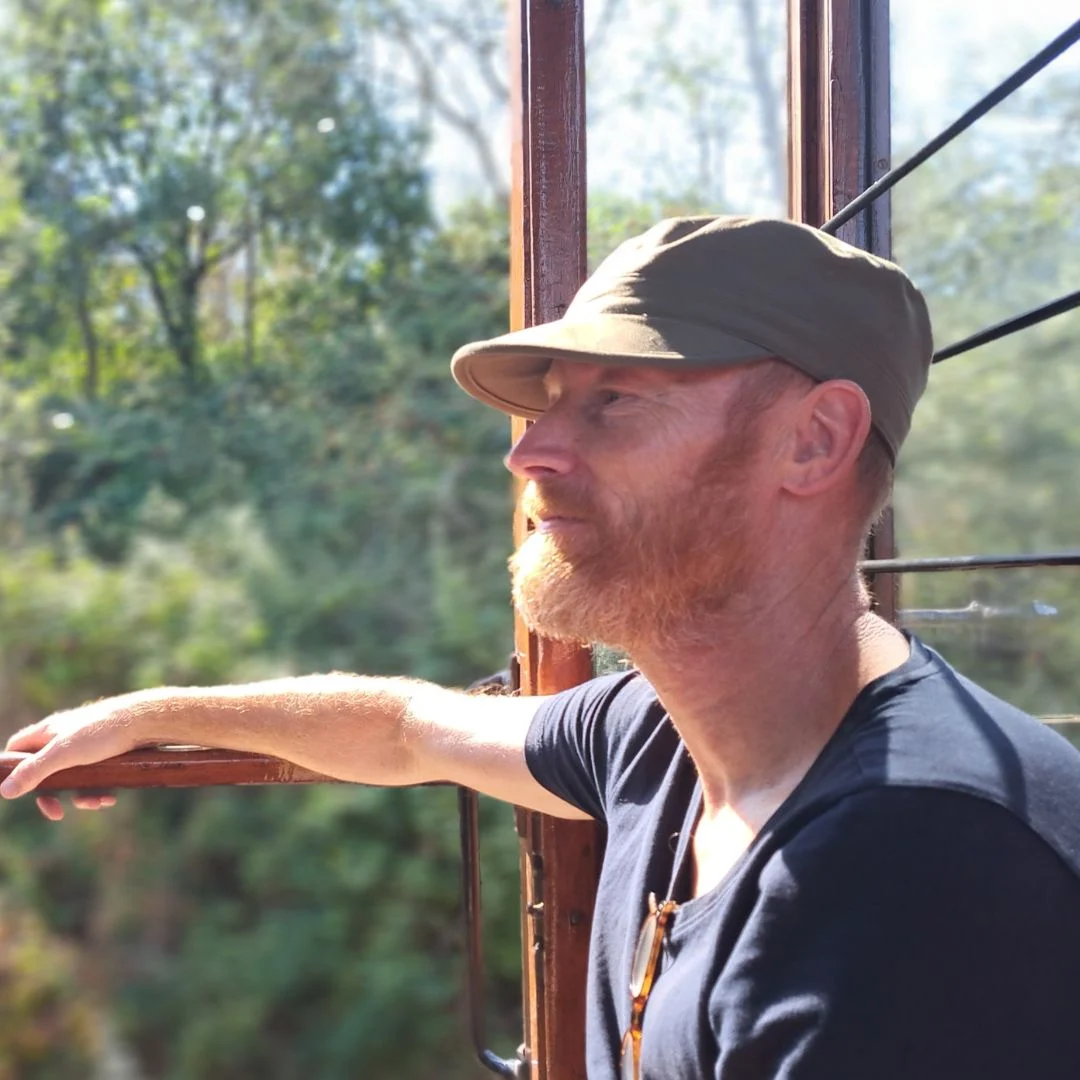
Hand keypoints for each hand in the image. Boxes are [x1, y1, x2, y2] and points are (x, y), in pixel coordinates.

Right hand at [2, 698, 142, 818]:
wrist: (146, 721)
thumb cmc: (102, 732)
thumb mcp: (63, 754)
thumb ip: (34, 771)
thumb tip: (5, 791)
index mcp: (47, 732)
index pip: (16, 749)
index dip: (12, 769)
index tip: (17, 790)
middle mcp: (64, 738)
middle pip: (44, 771)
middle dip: (51, 795)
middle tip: (57, 812)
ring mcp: (86, 746)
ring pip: (72, 779)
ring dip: (80, 796)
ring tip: (97, 803)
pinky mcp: (106, 754)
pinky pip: (94, 778)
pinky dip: (98, 791)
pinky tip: (109, 798)